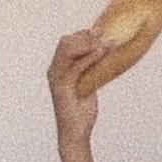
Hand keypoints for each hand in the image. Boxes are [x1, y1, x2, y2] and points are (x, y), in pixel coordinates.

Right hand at [47, 29, 108, 151]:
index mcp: (58, 68)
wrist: (77, 132)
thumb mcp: (89, 84)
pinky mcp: (63, 88)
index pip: (67, 43)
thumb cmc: (81, 110)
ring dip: (88, 43)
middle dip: (84, 35)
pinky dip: (89, 57)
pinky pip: (75, 67)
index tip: (100, 29)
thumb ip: (92, 69)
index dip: (82, 34)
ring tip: (105, 40)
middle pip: (65, 43)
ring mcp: (56, 79)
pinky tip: (101, 52)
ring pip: (68, 51)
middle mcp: (54, 71)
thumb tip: (107, 54)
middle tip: (103, 32)